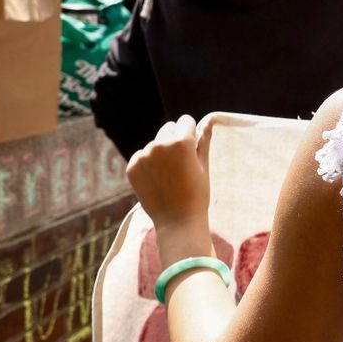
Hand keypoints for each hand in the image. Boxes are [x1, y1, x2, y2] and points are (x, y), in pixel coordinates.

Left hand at [127, 115, 209, 230]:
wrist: (177, 221)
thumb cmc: (197, 193)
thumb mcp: (204, 165)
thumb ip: (204, 140)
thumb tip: (210, 120)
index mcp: (181, 142)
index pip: (185, 121)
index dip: (191, 134)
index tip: (193, 149)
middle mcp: (160, 144)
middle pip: (168, 128)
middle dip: (175, 140)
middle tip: (181, 164)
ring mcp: (143, 156)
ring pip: (154, 143)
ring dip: (161, 153)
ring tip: (169, 176)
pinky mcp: (132, 167)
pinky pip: (141, 156)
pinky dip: (148, 164)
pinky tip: (157, 180)